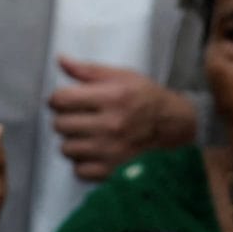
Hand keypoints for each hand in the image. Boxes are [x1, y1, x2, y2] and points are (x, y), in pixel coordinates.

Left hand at [48, 60, 193, 182]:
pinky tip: (95, 152)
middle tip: (80, 117)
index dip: (58, 98)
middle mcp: (111, 125)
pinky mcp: (113, 171)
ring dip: (73, 142)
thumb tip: (61, 60)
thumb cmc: (146, 99)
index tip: (66, 100)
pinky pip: (79, 170)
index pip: (61, 99)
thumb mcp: (122, 77)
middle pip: (60, 124)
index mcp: (112, 98)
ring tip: (89, 135)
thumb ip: (88, 70)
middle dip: (66, 119)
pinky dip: (83, 163)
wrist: (174, 128)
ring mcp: (111, 151)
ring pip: (66, 149)